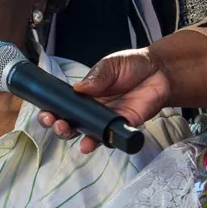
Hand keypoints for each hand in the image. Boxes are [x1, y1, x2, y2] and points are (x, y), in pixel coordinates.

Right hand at [38, 49, 170, 153]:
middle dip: (59, 126)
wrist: (160, 71)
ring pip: (87, 133)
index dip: (52, 111)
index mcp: (85, 94)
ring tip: (69, 132)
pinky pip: (110, 137)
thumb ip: (96, 77)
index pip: (63, 105)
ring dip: (75, 137)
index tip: (46, 112)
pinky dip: (100, 142)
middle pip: (71, 123)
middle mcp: (93, 109)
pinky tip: (90, 143)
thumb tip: (78, 88)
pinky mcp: (124, 125)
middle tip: (56, 123)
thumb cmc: (132, 65)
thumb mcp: (110, 64)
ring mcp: (107, 119)